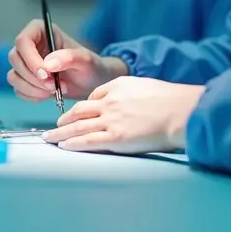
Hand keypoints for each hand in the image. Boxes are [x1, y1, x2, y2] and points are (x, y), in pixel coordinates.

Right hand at [7, 19, 127, 101]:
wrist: (91, 83)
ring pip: (13, 76)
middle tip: (54, 86)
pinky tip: (49, 95)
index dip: (30, 59)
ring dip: (33, 88)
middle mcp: (30, 45)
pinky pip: (18, 89)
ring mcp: (25, 63)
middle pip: (15, 59)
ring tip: (56, 90)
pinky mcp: (25, 79)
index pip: (23, 41)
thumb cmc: (90, 66)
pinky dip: (32, 96)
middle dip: (33, 77)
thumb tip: (48, 64)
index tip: (46, 74)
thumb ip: (69, 58)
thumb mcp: (85, 60)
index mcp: (41, 31)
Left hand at [42, 76, 205, 153]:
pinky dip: (73, 143)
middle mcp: (110, 102)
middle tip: (55, 125)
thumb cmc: (170, 100)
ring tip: (50, 138)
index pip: (94, 96)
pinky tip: (64, 145)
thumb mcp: (145, 86)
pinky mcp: (115, 137)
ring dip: (61, 133)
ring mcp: (111, 120)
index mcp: (118, 86)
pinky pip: (87, 140)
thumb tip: (127, 101)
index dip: (83, 107)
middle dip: (65, 119)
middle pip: (79, 111)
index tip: (76, 113)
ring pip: (78, 126)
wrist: (180, 111)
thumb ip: (130, 92)